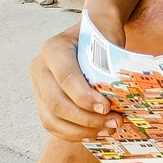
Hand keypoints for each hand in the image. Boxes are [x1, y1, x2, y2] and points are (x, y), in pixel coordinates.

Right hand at [28, 25, 119, 141]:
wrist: (92, 28)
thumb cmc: (103, 34)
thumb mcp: (109, 39)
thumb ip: (110, 63)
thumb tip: (124, 95)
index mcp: (54, 48)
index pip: (66, 77)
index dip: (85, 97)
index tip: (107, 107)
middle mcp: (40, 67)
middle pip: (56, 102)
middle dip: (86, 118)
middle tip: (114, 123)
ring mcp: (38, 85)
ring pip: (51, 118)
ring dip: (81, 130)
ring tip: (108, 130)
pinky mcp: (42, 100)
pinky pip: (52, 123)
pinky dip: (73, 133)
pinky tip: (95, 134)